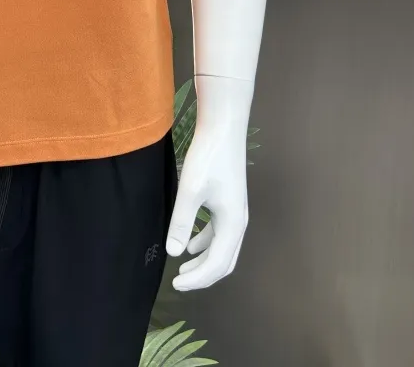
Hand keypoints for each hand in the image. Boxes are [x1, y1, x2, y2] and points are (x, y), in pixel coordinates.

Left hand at [164, 118, 248, 290]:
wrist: (223, 129)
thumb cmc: (208, 158)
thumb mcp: (191, 190)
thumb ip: (182, 222)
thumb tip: (174, 252)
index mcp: (233, 224)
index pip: (216, 264)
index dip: (197, 279)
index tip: (175, 284)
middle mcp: (239, 222)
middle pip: (224, 261)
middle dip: (203, 275)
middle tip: (179, 282)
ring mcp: (236, 212)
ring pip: (223, 248)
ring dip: (204, 260)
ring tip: (183, 267)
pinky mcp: (229, 201)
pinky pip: (220, 233)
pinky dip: (206, 243)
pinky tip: (191, 241)